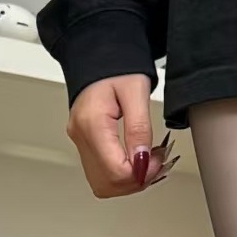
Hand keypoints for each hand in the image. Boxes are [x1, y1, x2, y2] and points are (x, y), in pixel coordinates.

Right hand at [66, 75, 171, 197]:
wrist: (98, 52)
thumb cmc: (116, 66)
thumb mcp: (136, 92)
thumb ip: (140, 129)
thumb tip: (142, 161)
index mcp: (92, 123)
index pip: (116, 171)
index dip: (142, 174)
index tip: (157, 159)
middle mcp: (81, 135)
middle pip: (108, 184)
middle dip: (137, 181)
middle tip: (155, 161)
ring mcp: (80, 141)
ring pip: (104, 185)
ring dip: (130, 182)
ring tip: (147, 161)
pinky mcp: (84, 144)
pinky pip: (102, 174)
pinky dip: (121, 176)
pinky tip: (135, 161)